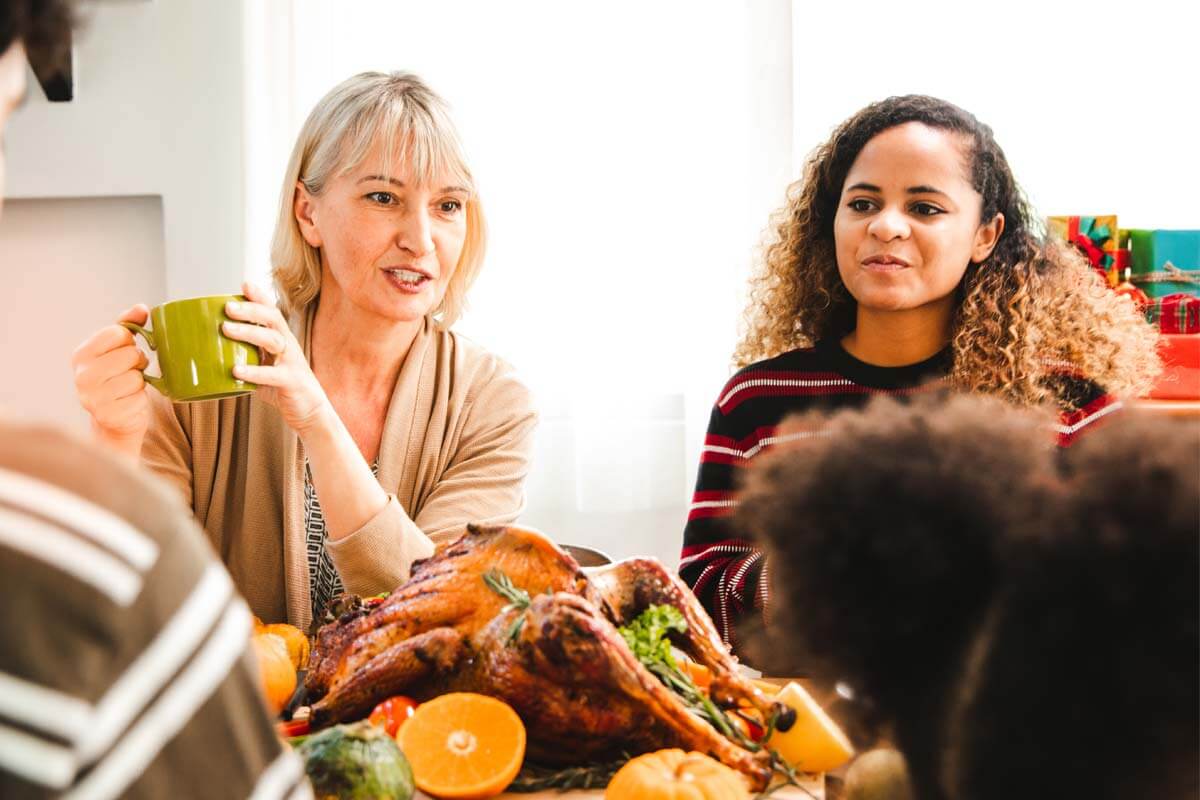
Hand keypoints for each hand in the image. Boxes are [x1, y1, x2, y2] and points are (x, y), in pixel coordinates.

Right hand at [71, 304, 152, 457]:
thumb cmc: (118, 379)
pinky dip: (141, 400)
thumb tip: (142, 308)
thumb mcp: (118, 349)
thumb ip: (129, 325)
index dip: (130, 341)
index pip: (117, 332)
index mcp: (81, 355)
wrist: (114, 421)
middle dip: (138, 362)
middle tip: (131, 371)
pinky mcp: (109, 415)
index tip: (125, 350)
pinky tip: (130, 403)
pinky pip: (140, 398)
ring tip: (129, 388)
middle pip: (131, 354)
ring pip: (137, 377)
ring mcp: (93, 397)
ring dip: (140, 382)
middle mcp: (82, 375)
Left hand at [223, 282, 332, 435]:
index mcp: (281, 340)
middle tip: (228, 307)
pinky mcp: (291, 381)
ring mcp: (291, 362)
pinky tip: (236, 371)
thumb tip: (209, 351)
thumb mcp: (263, 366)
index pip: (272, 312)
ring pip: (273, 340)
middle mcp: (288, 346)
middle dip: (251, 310)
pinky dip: (254, 371)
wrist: (310, 412)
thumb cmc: (281, 388)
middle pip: (273, 319)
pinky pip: (272, 374)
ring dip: (249, 332)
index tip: (244, 284)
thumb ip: (246, 356)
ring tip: (226, 329)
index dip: (260, 297)